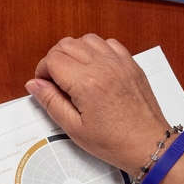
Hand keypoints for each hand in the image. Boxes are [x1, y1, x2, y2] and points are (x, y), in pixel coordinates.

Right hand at [26, 35, 170, 171]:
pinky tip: (93, 67)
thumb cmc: (114, 142)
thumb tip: (34, 84)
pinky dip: (95, 50)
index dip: (42, 71)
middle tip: (55, 81)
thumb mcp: (74, 128)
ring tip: (73, 73)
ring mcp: (119, 63)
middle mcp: (103, 67)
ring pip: (86, 39)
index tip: (44, 85)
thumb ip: (51, 102)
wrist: (148, 144)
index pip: (53, 60)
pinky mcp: (130, 64)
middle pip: (66, 44)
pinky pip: (108, 43)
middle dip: (54, 59)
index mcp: (86, 84)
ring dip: (74, 52)